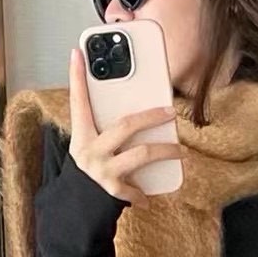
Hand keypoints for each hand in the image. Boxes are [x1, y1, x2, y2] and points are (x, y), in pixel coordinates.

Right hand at [68, 47, 185, 207]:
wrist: (76, 203)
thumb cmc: (90, 166)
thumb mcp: (90, 143)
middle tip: (170, 111)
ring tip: (181, 151)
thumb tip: (133, 105)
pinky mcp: (111, 190)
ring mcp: (100, 169)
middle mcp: (89, 149)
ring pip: (141, 154)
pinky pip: (135, 188)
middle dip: (151, 117)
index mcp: (82, 134)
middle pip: (125, 125)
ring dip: (165, 151)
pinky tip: (150, 196)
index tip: (77, 53)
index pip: (78, 100)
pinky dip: (144, 193)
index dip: (76, 77)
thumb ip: (103, 125)